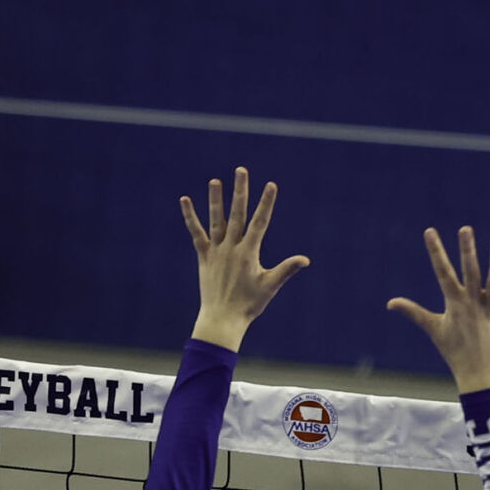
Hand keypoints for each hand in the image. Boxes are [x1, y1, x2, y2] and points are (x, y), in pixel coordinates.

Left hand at [181, 167, 309, 351]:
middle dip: (241, 191)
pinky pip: (196, 233)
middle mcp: (231, 247)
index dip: (266, 203)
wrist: (222, 318)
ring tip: (215, 181)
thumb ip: (286, 269)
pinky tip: (185, 200)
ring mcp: (216, 251)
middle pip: (237, 213)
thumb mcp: (270, 286)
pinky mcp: (204, 257)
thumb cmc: (249, 304)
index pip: (259, 222)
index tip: (271, 185)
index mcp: (248, 252)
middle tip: (241, 170)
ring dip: (215, 199)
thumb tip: (305, 259)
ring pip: (216, 220)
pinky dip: (190, 217)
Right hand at [386, 226, 489, 393]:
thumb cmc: (455, 351)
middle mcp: (472, 303)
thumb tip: (390, 303)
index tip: (429, 231)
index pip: (442, 272)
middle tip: (465, 229)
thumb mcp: (434, 328)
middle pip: (469, 272)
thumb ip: (413, 312)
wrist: (478, 375)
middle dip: (466, 251)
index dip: (435, 251)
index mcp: (454, 303)